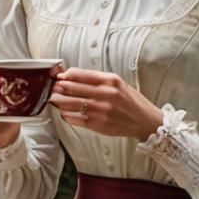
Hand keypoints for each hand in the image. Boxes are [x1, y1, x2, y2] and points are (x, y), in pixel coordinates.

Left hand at [49, 68, 163, 140]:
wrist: (145, 121)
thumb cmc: (131, 102)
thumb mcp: (118, 83)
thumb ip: (97, 80)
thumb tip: (73, 77)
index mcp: (110, 81)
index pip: (80, 74)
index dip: (65, 75)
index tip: (59, 77)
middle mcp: (105, 94)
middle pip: (71, 88)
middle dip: (58, 88)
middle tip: (53, 88)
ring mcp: (100, 110)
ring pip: (69, 103)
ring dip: (58, 101)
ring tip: (54, 100)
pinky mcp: (97, 124)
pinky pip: (74, 118)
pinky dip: (66, 115)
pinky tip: (65, 113)